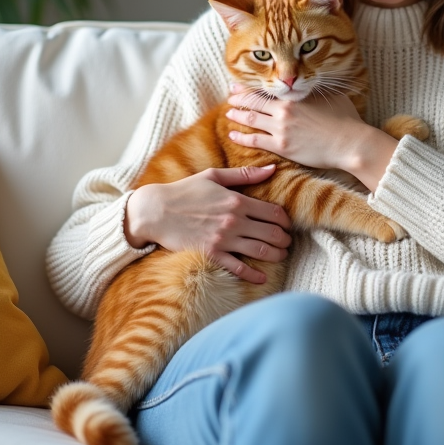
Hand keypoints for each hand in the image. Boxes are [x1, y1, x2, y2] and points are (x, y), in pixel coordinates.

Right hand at [124, 165, 291, 283]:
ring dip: (276, 255)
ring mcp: (223, 239)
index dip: (286, 221)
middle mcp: (234, 221)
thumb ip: (245, 174)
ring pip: (261, 251)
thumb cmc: (185, 190)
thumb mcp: (214, 176)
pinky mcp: (211, 254)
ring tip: (280, 255)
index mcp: (237, 200)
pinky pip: (238, 268)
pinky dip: (254, 275)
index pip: (274, 213)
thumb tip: (272, 168)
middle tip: (287, 242)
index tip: (287, 225)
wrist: (156, 211)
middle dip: (285, 239)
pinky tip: (262, 277)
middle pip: (273, 233)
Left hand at [225, 85, 399, 191]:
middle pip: (253, 102)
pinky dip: (241, 137)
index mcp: (294, 96)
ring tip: (229, 114)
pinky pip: (255, 141)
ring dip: (237, 116)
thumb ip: (316, 89)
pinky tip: (232, 134)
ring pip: (250, 119)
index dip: (249, 87)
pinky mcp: (282, 146)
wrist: (351, 143)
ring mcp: (281, 128)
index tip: (238, 86)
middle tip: (229, 97)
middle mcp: (284, 109)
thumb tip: (313, 80)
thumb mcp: (331, 95)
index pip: (265, 89)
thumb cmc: (346, 119)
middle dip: (239, 99)